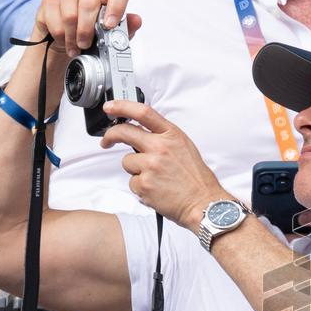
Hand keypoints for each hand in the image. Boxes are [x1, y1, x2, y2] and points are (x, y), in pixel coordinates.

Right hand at [32, 0, 140, 58]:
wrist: (67, 41)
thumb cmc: (94, 35)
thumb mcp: (113, 35)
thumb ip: (125, 28)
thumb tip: (136, 20)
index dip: (116, 7)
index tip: (110, 26)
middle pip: (89, 3)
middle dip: (87, 29)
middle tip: (86, 45)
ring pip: (70, 14)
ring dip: (73, 36)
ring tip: (76, 47)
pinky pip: (54, 19)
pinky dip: (60, 36)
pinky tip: (64, 42)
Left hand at [100, 100, 227, 227]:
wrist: (204, 203)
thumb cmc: (196, 179)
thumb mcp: (185, 148)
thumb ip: (164, 138)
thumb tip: (142, 134)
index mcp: (172, 136)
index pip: (143, 112)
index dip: (122, 106)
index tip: (110, 108)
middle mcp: (160, 147)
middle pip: (124, 132)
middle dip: (110, 135)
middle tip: (107, 141)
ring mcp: (151, 166)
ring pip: (127, 162)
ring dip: (136, 170)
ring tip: (156, 179)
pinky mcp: (144, 184)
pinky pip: (132, 182)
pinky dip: (141, 187)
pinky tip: (157, 190)